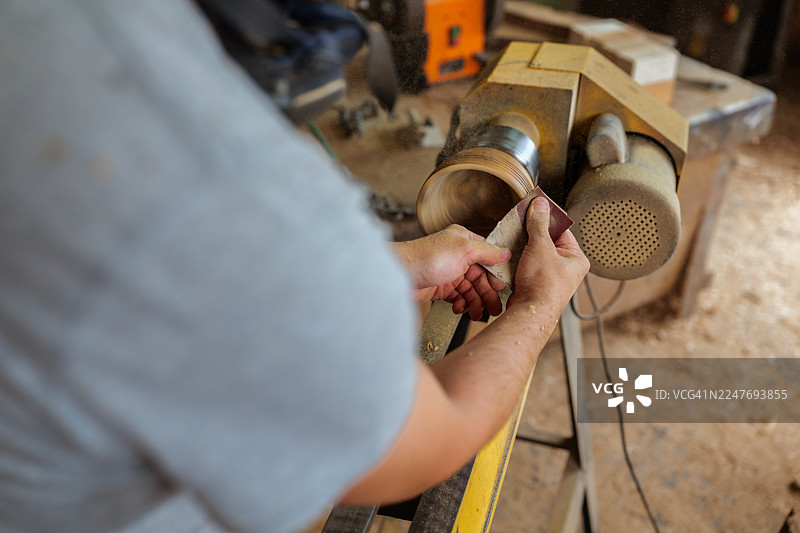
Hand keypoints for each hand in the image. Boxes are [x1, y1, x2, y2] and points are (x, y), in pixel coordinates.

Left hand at [394, 225, 509, 318]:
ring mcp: (450, 272)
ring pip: (470, 289)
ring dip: (476, 302)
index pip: (488, 257)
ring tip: (478, 313)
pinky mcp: (441, 287)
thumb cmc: (427, 258)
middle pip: (481, 276)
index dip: (496, 274)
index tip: (502, 288)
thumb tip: (505, 252)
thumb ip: (487, 252)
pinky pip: (458, 297)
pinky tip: (459, 308)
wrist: (400, 274)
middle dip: (488, 293)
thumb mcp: (464, 249)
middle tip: (495, 308)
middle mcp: (458, 255)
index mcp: (464, 241)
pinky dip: (461, 304)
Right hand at [511, 197, 589, 309]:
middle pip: (545, 241)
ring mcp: (549, 277)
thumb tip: (540, 205)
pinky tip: (511, 261)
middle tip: (520, 228)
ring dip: (521, 249)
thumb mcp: (541, 247)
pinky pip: (524, 266)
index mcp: (575, 258)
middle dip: (529, 236)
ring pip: (532, 254)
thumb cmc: (544, 287)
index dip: (545, 219)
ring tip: (515, 247)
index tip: (533, 209)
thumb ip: (538, 224)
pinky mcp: (535, 284)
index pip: (560, 229)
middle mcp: (565, 268)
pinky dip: (516, 262)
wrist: (530, 312)